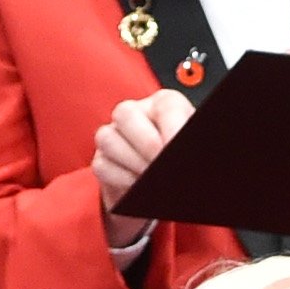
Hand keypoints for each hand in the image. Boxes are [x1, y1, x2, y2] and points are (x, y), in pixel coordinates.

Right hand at [92, 92, 194, 213]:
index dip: (172, 128)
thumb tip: (175, 148)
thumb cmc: (178, 157)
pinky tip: (137, 184)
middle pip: (125, 114)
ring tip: (150, 176)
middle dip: (146, 143)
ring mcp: (115, 135)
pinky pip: (102, 166)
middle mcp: (136, 114)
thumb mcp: (188, 146)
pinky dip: (121, 179)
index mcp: (165, 104)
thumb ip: (184, 139)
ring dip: (133, 162)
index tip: (175, 149)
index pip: (166, 106)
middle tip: (160, 162)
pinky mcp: (102, 160)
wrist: (166, 178)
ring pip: (108, 138)